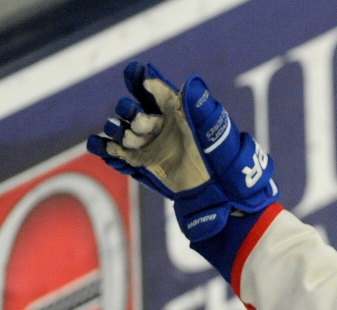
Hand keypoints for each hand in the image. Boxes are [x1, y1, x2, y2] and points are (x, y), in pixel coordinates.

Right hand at [87, 62, 277, 240]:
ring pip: (125, 131)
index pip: (158, 92)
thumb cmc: (222, 159)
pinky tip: (98, 145)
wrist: (219, 193)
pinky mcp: (143, 163)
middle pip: (137, 111)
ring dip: (117, 129)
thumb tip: (191, 83)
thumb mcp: (215, 133)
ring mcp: (150, 144)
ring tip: (116, 132)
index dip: (145, 81)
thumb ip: (203, 109)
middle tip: (136, 120)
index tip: (135, 72)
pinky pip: (121, 154)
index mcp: (179, 112)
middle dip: (131, 112)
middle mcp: (162, 125)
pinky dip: (108, 150)